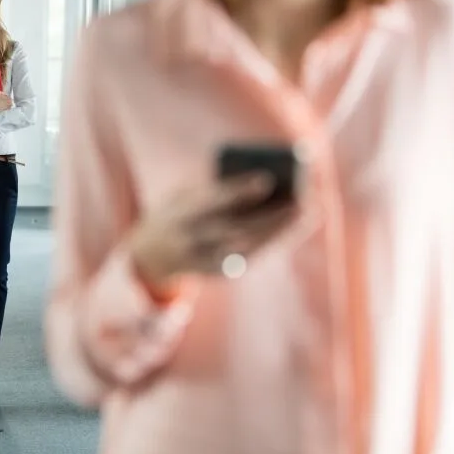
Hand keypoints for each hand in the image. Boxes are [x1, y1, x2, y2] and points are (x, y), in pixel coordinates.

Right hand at [128, 173, 298, 286]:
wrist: (150, 255)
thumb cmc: (177, 213)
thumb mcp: (183, 196)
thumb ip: (213, 189)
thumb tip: (262, 184)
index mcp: (180, 213)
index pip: (212, 201)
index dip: (239, 191)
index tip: (266, 180)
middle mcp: (192, 239)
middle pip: (237, 228)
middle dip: (270, 216)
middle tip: (300, 201)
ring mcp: (205, 260)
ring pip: (249, 246)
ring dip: (279, 231)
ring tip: (304, 214)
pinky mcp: (218, 273)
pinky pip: (251, 257)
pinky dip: (272, 242)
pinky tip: (290, 229)